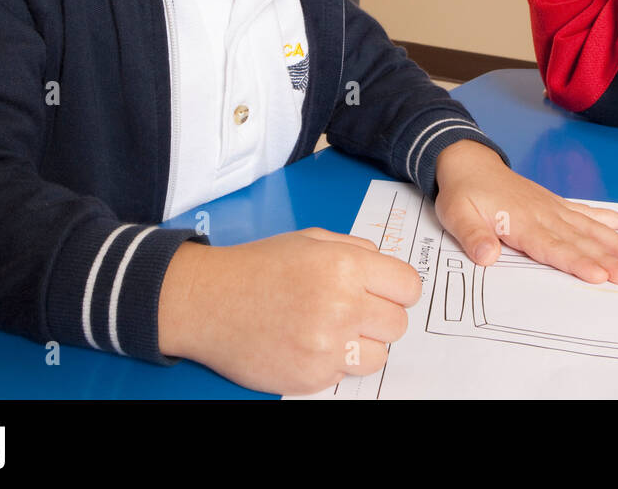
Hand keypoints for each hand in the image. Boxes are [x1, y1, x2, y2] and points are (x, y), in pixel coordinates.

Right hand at [157, 229, 420, 394]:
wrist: (207, 301)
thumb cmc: (258, 267)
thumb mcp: (311, 240)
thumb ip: (356, 249)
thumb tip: (387, 266)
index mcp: (345, 266)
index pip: (409, 287)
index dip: (399, 289)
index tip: (387, 291)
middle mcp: (341, 306)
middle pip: (398, 324)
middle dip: (381, 316)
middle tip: (355, 309)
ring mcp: (326, 347)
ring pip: (379, 355)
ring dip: (364, 344)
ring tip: (334, 329)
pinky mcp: (312, 377)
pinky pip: (348, 374)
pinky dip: (336, 362)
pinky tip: (310, 343)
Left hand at [432, 139, 617, 283]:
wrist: (469, 162)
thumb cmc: (463, 192)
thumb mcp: (455, 215)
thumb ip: (472, 236)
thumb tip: (487, 256)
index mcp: (521, 221)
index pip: (553, 247)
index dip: (577, 262)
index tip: (600, 275)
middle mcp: (544, 214)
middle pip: (580, 241)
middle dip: (608, 258)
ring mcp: (555, 208)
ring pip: (592, 229)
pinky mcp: (559, 205)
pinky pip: (591, 212)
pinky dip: (615, 219)